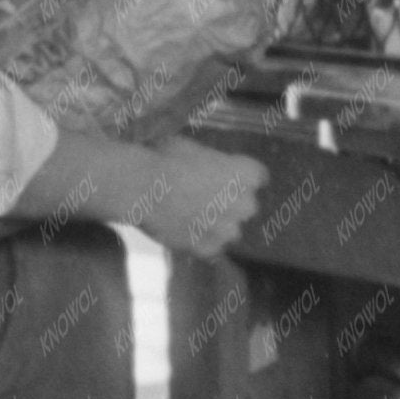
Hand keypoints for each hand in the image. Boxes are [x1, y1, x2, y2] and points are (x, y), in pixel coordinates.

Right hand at [133, 137, 265, 257]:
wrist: (141, 186)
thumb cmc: (166, 158)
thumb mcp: (195, 149)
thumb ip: (212, 164)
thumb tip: (207, 168)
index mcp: (247, 174)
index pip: (258, 177)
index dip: (240, 177)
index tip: (226, 177)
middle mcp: (245, 204)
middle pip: (247, 206)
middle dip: (231, 203)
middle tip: (206, 197)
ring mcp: (228, 230)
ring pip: (230, 230)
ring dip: (217, 225)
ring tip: (191, 216)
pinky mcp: (208, 248)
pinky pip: (210, 246)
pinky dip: (199, 241)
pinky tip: (182, 230)